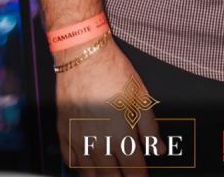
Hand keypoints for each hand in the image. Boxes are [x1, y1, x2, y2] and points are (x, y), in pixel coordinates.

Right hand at [55, 39, 163, 175]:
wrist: (83, 58)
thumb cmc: (113, 72)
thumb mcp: (141, 97)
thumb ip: (150, 128)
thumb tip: (158, 148)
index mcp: (120, 136)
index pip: (133, 169)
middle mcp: (98, 144)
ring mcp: (79, 141)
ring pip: (90, 174)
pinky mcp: (65, 134)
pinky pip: (71, 162)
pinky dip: (80, 168)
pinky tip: (87, 169)